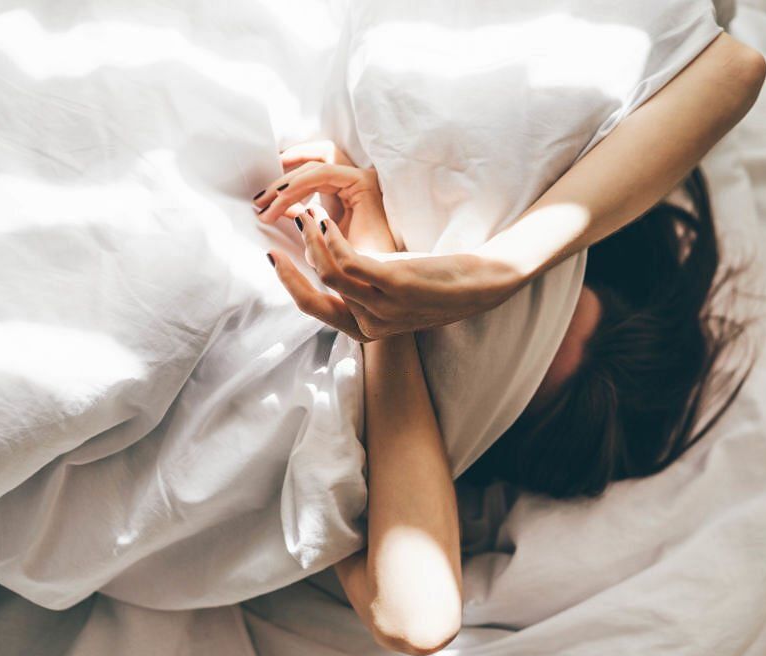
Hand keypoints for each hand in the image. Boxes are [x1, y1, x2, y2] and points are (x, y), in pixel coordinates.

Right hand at [259, 145, 525, 340]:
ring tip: (306, 214)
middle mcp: (374, 325)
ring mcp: (385, 307)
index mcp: (369, 330)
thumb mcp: (396, 291)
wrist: (490, 281)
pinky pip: (349, 262)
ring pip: (328, 275)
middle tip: (277, 235)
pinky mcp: (398, 284)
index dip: (290, 282)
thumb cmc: (443, 283)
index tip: (275, 255)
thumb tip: (332, 263)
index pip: (315, 310)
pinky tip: (326, 217)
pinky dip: (330, 238)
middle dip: (289, 268)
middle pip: (313, 300)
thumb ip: (364, 287)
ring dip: (312, 242)